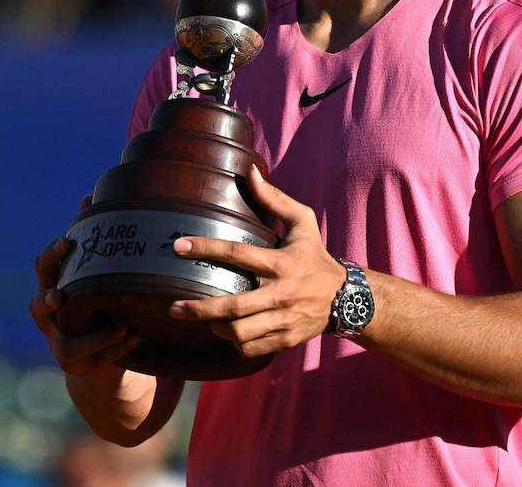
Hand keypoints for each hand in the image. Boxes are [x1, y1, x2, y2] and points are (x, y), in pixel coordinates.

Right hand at [30, 195, 141, 376]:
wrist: (100, 354)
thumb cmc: (98, 301)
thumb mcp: (94, 273)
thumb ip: (92, 240)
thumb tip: (90, 195)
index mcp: (53, 286)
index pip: (43, 268)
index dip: (52, 256)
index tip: (68, 241)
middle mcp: (49, 318)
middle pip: (38, 307)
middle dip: (48, 300)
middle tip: (59, 296)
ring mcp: (59, 345)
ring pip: (66, 343)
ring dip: (94, 335)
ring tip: (121, 326)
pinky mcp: (77, 366)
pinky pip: (93, 360)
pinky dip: (114, 349)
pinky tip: (134, 337)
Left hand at [168, 166, 345, 357]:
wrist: (347, 298)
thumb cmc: (316, 256)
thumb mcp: (303, 222)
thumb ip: (275, 199)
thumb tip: (250, 173)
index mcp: (280, 264)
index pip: (237, 254)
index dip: (205, 248)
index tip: (178, 246)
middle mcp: (280, 294)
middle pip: (232, 307)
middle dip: (198, 309)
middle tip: (174, 307)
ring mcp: (283, 320)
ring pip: (240, 333)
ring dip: (215, 328)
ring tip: (204, 319)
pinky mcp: (285, 340)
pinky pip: (252, 348)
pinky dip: (235, 344)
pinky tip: (227, 334)